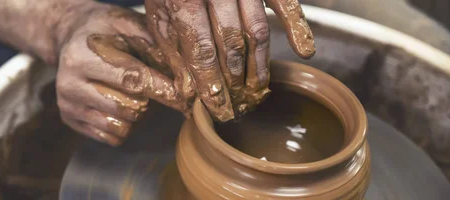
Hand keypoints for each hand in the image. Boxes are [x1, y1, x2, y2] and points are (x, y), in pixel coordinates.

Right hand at [55, 3, 187, 145]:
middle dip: (148, 99)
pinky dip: (123, 125)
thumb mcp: (128, 25)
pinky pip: (112, 138)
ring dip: (136, 114)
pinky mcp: (71, 121)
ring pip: (122, 127)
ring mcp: (68, 106)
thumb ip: (154, 47)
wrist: (68, 37)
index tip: (184, 94)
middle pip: (130, 108)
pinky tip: (119, 104)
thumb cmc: (105, 30)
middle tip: (148, 84)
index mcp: (81, 56)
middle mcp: (69, 84)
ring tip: (130, 92)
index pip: (131, 79)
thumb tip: (184, 76)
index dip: (162, 88)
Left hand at [145, 0, 315, 121]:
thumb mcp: (160, 14)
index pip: (200, 51)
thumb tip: (188, 91)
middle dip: (234, 79)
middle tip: (238, 104)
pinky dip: (297, 26)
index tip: (218, 109)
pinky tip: (305, 50)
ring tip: (258, 89)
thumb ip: (173, 50)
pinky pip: (285, 3)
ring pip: (257, 29)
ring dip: (259, 63)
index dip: (210, 85)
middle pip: (230, 43)